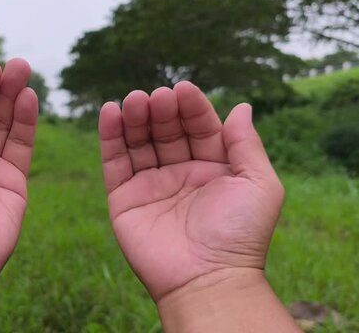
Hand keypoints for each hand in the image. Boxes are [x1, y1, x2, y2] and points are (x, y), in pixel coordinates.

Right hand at [99, 82, 283, 300]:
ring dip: (134, 118)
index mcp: (213, 169)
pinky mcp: (124, 198)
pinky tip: (110, 113)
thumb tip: (242, 107)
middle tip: (156, 97)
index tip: (182, 89)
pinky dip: (110, 137)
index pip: (199, 127)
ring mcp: (151, 185)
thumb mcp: (259, 185)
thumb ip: (247, 145)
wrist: (206, 279)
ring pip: (138, 142)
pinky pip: (114, 162)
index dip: (192, 107)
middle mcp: (181, 174)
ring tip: (133, 100)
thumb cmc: (240, 236)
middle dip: (161, 110)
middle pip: (167, 130)